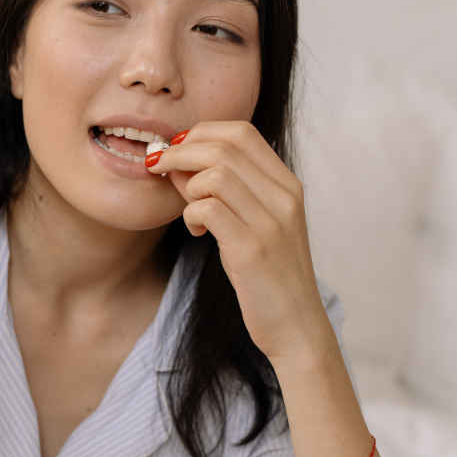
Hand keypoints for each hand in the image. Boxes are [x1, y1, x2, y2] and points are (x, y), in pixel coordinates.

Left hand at [146, 121, 330, 364]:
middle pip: (223, 146)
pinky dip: (191, 214)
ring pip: (214, 173)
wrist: (295, 325)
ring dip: (186, 186)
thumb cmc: (266, 274)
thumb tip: (176, 162)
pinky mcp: (252, 249)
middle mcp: (284, 196)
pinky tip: (197, 232)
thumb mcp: (254, 223)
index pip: (241, 132)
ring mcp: (270, 222)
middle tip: (161, 171)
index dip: (200, 133)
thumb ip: (225, 190)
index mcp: (287, 184)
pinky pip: (208, 208)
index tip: (176, 150)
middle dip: (180, 153)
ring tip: (189, 211)